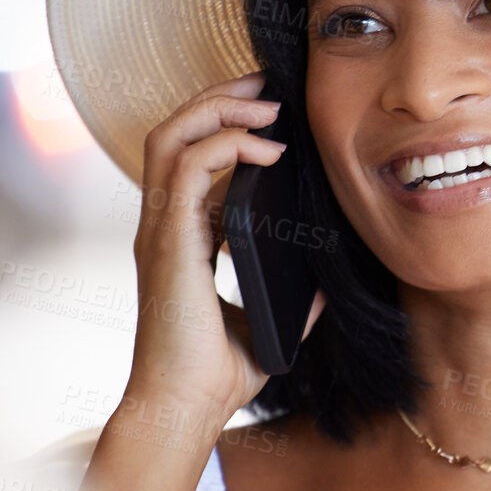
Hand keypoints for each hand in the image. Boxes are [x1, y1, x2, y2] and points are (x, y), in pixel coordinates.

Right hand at [125, 71, 323, 430]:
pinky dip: (226, 144)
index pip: (190, 156)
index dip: (225, 123)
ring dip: (219, 108)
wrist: (185, 408)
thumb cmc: (218, 374)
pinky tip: (267, 148)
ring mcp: (160, 230)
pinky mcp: (168, 241)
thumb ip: (294, 294)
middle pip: (175, 131)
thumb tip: (329, 278)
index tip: (271, 109)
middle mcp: (164, 225)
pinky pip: (187, 168)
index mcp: (182, 237)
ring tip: (266, 103)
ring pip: (171, 136)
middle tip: (267, 81)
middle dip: (219, 96)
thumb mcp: (269, 322)